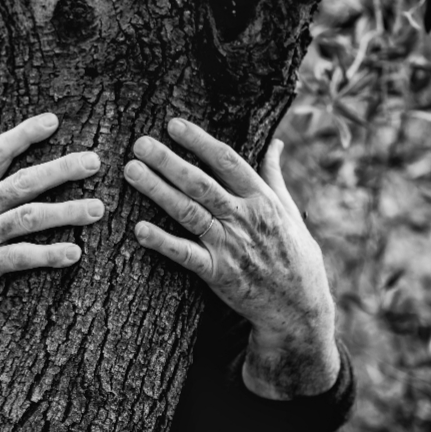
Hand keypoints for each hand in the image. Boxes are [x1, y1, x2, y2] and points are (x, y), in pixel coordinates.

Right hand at [0, 112, 103, 367]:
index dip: (25, 133)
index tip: (54, 120)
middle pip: (22, 181)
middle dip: (61, 169)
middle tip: (95, 161)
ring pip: (27, 217)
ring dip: (66, 212)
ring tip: (97, 209)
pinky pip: (19, 258)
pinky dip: (48, 254)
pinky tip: (74, 253)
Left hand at [123, 118, 338, 398]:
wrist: (299, 307)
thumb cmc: (294, 254)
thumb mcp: (290, 211)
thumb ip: (274, 176)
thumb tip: (275, 143)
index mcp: (262, 198)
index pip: (227, 161)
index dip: (199, 141)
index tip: (173, 124)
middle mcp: (244, 217)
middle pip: (201, 183)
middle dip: (169, 161)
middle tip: (140, 143)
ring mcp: (230, 245)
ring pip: (188, 211)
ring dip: (157, 190)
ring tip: (131, 171)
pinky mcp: (218, 272)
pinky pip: (186, 254)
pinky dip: (163, 241)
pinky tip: (139, 229)